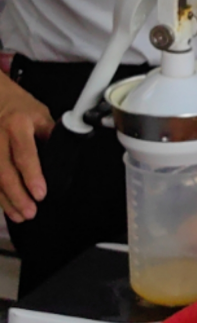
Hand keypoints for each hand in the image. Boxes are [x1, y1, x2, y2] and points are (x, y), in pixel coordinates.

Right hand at [0, 74, 53, 222]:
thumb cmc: (20, 108)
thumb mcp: (41, 115)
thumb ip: (50, 136)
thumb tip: (64, 156)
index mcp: (17, 124)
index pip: (24, 153)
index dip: (32, 175)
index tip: (40, 193)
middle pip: (4, 171)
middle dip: (17, 195)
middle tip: (30, 211)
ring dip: (5, 200)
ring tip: (20, 215)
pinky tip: (6, 206)